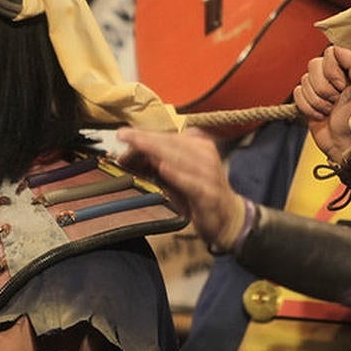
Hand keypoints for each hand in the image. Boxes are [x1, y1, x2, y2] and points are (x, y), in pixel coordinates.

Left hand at [117, 126, 246, 250]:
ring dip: (156, 151)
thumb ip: (155, 162)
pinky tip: (163, 169)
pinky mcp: (210, 193)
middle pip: (171, 143)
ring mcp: (209, 173)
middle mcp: (205, 154)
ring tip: (137, 146)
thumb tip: (126, 156)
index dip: (144, 135)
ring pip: (180, 158)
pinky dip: (177, 175)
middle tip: (124, 136)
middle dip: (145, 140)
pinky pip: (192, 183)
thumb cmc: (198, 190)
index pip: (167, 136)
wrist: (227, 217)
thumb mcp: (177, 173)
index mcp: (199, 144)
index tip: (123, 134)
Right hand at [293, 45, 350, 163]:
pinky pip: (297, 93)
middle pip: (314, 64)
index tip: (344, 86)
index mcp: (350, 68)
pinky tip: (320, 115)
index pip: (331, 52)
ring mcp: (320, 88)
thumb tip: (340, 48)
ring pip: (304, 79)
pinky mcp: (308, 100)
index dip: (333, 70)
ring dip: (317, 100)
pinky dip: (308, 107)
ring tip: (330, 110)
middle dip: (324, 88)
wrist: (346, 144)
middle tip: (337, 101)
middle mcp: (334, 75)